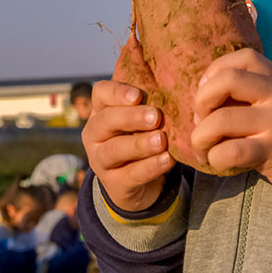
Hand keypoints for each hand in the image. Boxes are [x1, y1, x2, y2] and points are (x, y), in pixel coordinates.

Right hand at [82, 79, 174, 211]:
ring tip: (161, 140)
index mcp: (101, 110)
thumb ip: (151, 103)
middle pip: (106, 121)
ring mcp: (100, 160)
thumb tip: (176, 88)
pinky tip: (167, 160)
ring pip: (115, 150)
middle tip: (156, 116)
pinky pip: (130, 175)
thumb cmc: (142, 136)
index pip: (101, 93)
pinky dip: (150, 167)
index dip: (118, 92)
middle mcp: (95, 134)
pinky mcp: (114, 184)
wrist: (139, 183)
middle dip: (131, 117)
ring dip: (140, 144)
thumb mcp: (142, 119)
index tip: (138, 95)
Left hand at [189, 48, 271, 192]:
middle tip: (200, 118)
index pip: (244, 57)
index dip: (215, 70)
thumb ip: (249, 91)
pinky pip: (231, 152)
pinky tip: (216, 160)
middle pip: (227, 81)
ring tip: (201, 145)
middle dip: (201, 99)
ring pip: (221, 120)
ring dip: (200, 135)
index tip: (206, 89)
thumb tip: (202, 93)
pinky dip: (214, 157)